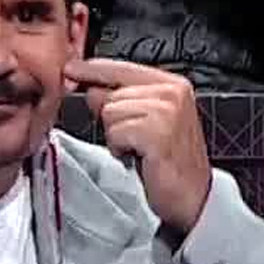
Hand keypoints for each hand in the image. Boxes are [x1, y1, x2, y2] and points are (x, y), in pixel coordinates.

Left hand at [64, 59, 211, 231]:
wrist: (192, 195)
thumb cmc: (168, 161)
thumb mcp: (145, 122)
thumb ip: (120, 100)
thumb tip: (89, 87)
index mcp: (172, 85)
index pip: (122, 67)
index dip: (93, 70)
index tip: (71, 69)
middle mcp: (173, 92)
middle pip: (111, 93)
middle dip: (112, 120)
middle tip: (134, 139)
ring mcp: (167, 110)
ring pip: (110, 112)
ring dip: (117, 135)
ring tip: (139, 148)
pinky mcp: (158, 131)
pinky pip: (116, 132)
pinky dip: (120, 147)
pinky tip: (139, 156)